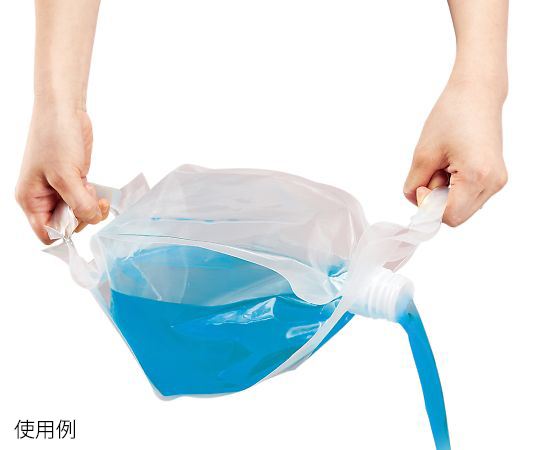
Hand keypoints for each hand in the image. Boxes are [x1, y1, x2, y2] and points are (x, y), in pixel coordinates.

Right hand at [16, 105, 108, 243]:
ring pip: (77, 213)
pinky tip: (95, 188)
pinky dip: (93, 199)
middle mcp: (42, 197)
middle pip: (65, 224)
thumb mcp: (66, 175)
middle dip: (82, 217)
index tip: (80, 221)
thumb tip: (90, 219)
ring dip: (89, 207)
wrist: (64, 110)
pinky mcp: (72, 181)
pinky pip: (84, 200)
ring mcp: (58, 189)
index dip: (65, 232)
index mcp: (30, 199)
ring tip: (91, 189)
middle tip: (90, 201)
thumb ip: (78, 203)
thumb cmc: (54, 136)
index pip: (46, 232)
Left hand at [404, 79, 507, 225]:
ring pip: (462, 208)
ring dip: (445, 194)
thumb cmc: (452, 116)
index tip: (421, 184)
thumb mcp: (423, 153)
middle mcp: (493, 183)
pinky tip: (453, 166)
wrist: (476, 94)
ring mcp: (497, 181)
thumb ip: (414, 184)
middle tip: (433, 172)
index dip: (428, 206)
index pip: (448, 217)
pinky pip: (469, 197)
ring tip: (444, 165)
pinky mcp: (495, 177)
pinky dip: (455, 188)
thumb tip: (414, 201)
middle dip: (436, 201)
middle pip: (455, 217)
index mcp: (477, 177)